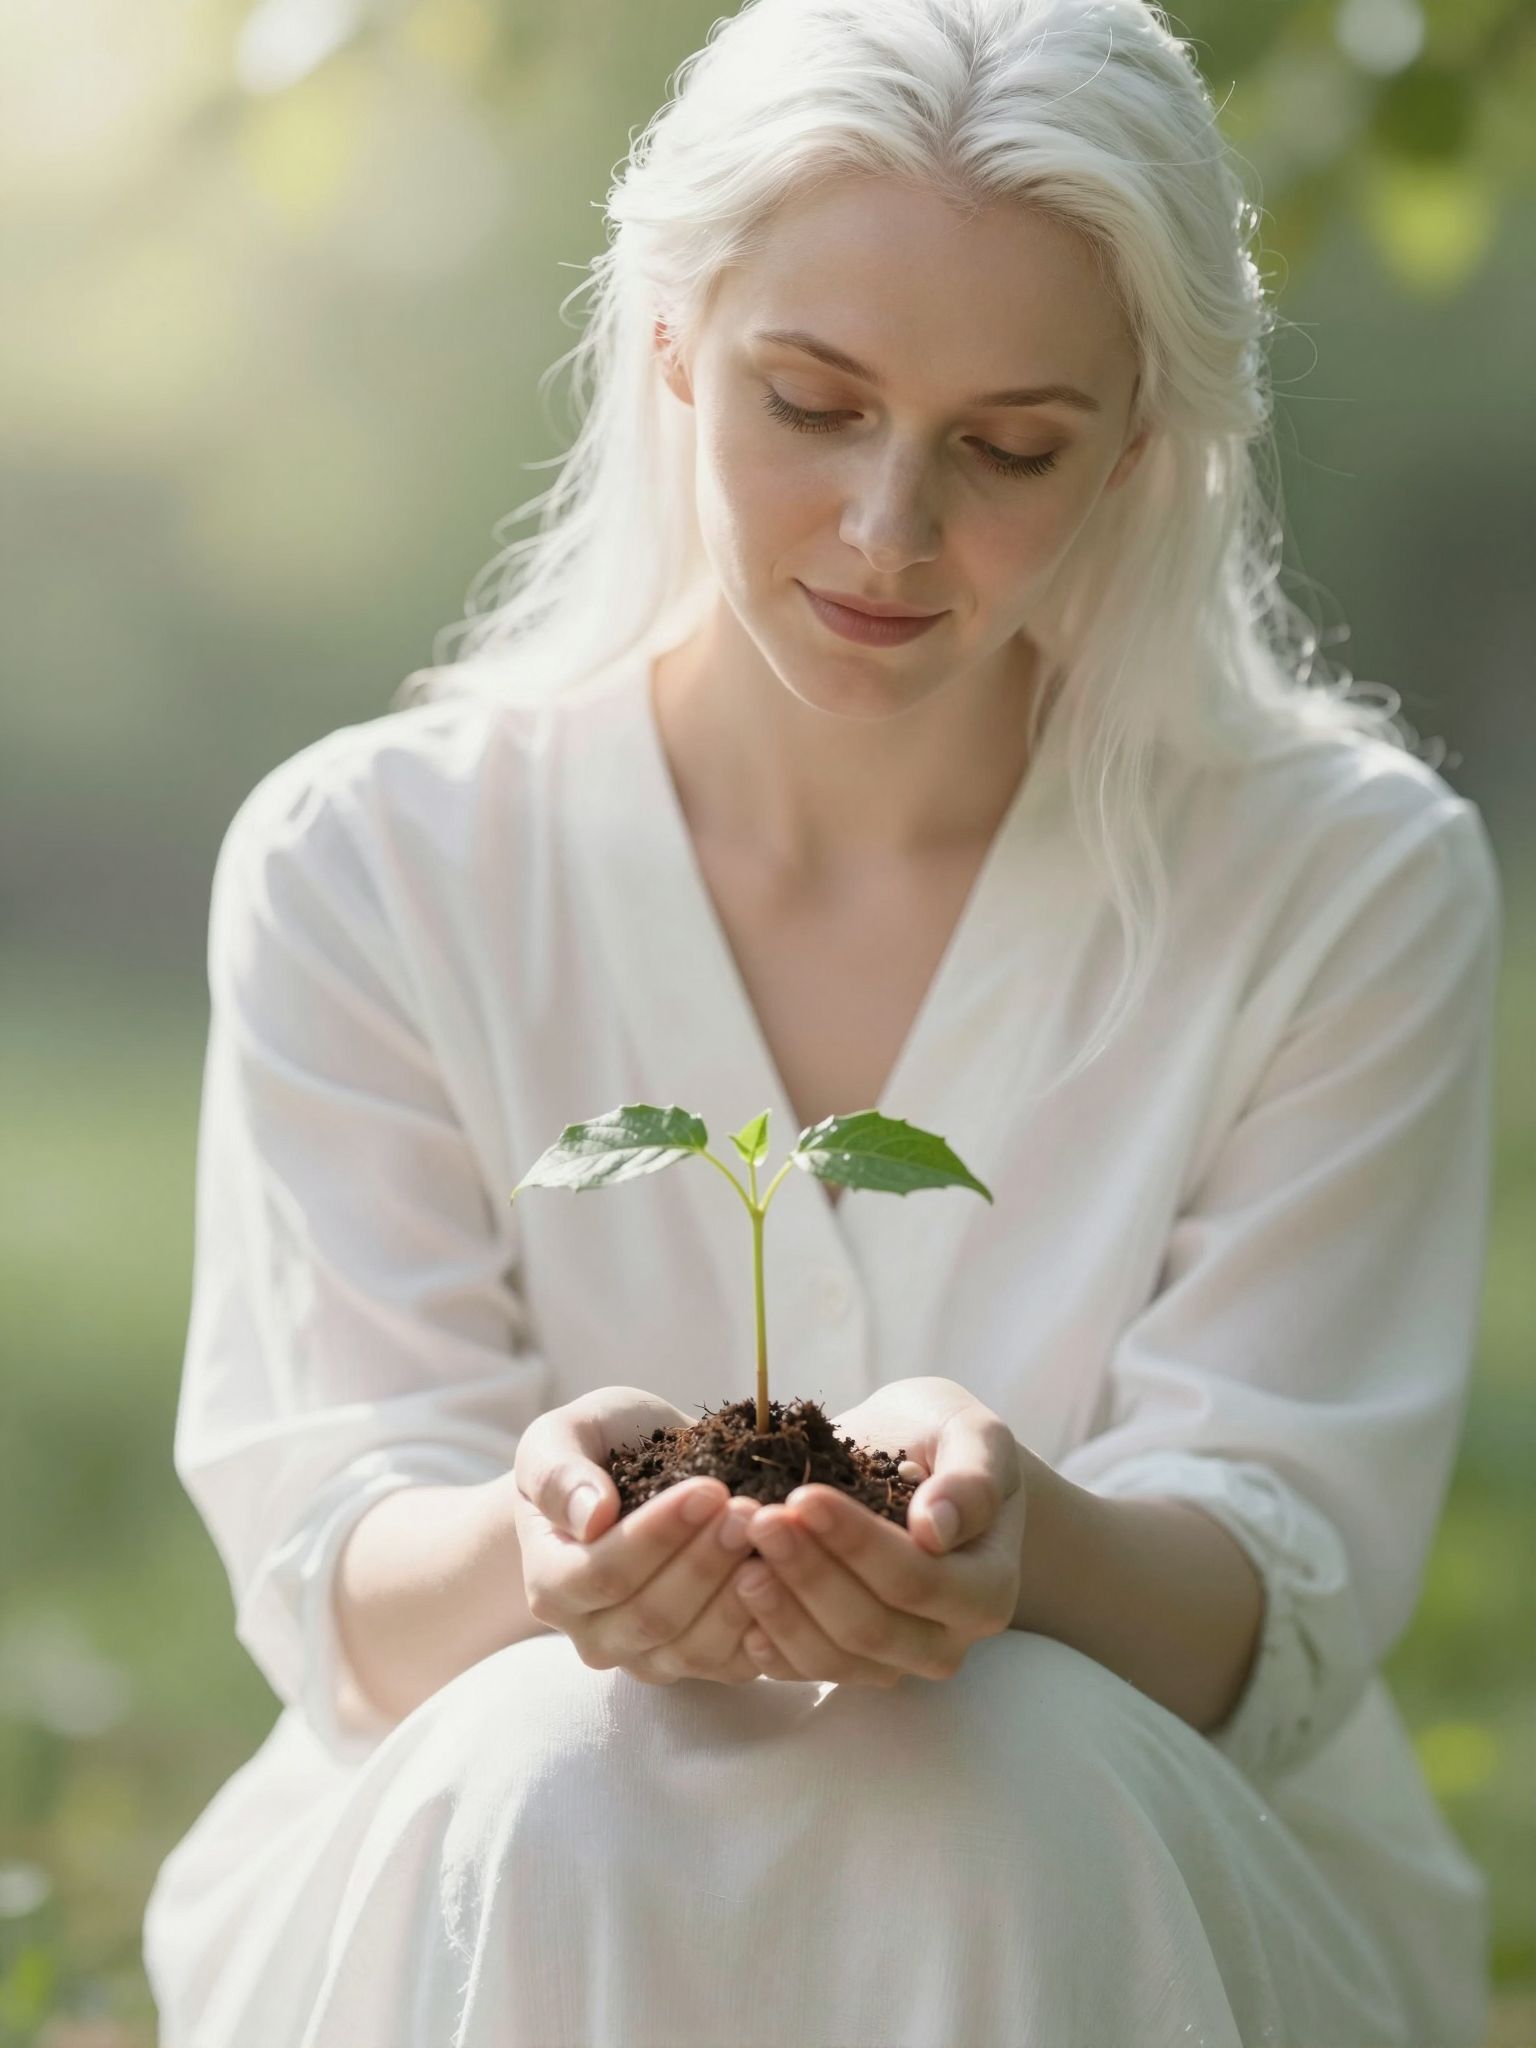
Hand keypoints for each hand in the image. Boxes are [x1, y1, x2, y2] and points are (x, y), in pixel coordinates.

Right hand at [509, 1387, 770, 1686]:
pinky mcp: (696, 1665)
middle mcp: (593, 1635)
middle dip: (706, 1562)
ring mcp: (644, 1657)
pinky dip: (763, 1625)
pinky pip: (732, 1663)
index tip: (708, 1489)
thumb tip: (591, 1517)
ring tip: (770, 1536)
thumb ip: (560, 1476)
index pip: (602, 1575)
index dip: (658, 1537)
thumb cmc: (591, 1454)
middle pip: (652, 1616)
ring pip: (694, 1647)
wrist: (624, 1481)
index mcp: (550, 1582)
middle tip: (749, 1510)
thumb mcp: (559, 1440)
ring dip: (738, 1593)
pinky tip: (786, 1578)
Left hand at [734, 1377, 1025, 1686]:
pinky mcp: (851, 1663)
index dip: (858, 1545)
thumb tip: (936, 1529)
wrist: (916, 1459)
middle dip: (810, 1576)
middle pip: (871, 1628)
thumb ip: (970, 1480)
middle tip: (760, 1521)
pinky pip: (807, 1671)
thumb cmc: (944, 1440)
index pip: (917, 1580)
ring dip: (783, 1613)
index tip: (805, 1497)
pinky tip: (738, 1603)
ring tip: (740, 1562)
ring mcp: (897, 1659)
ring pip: (835, 1659)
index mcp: (988, 1587)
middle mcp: (948, 1638)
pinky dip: (770, 1643)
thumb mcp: (971, 1435)